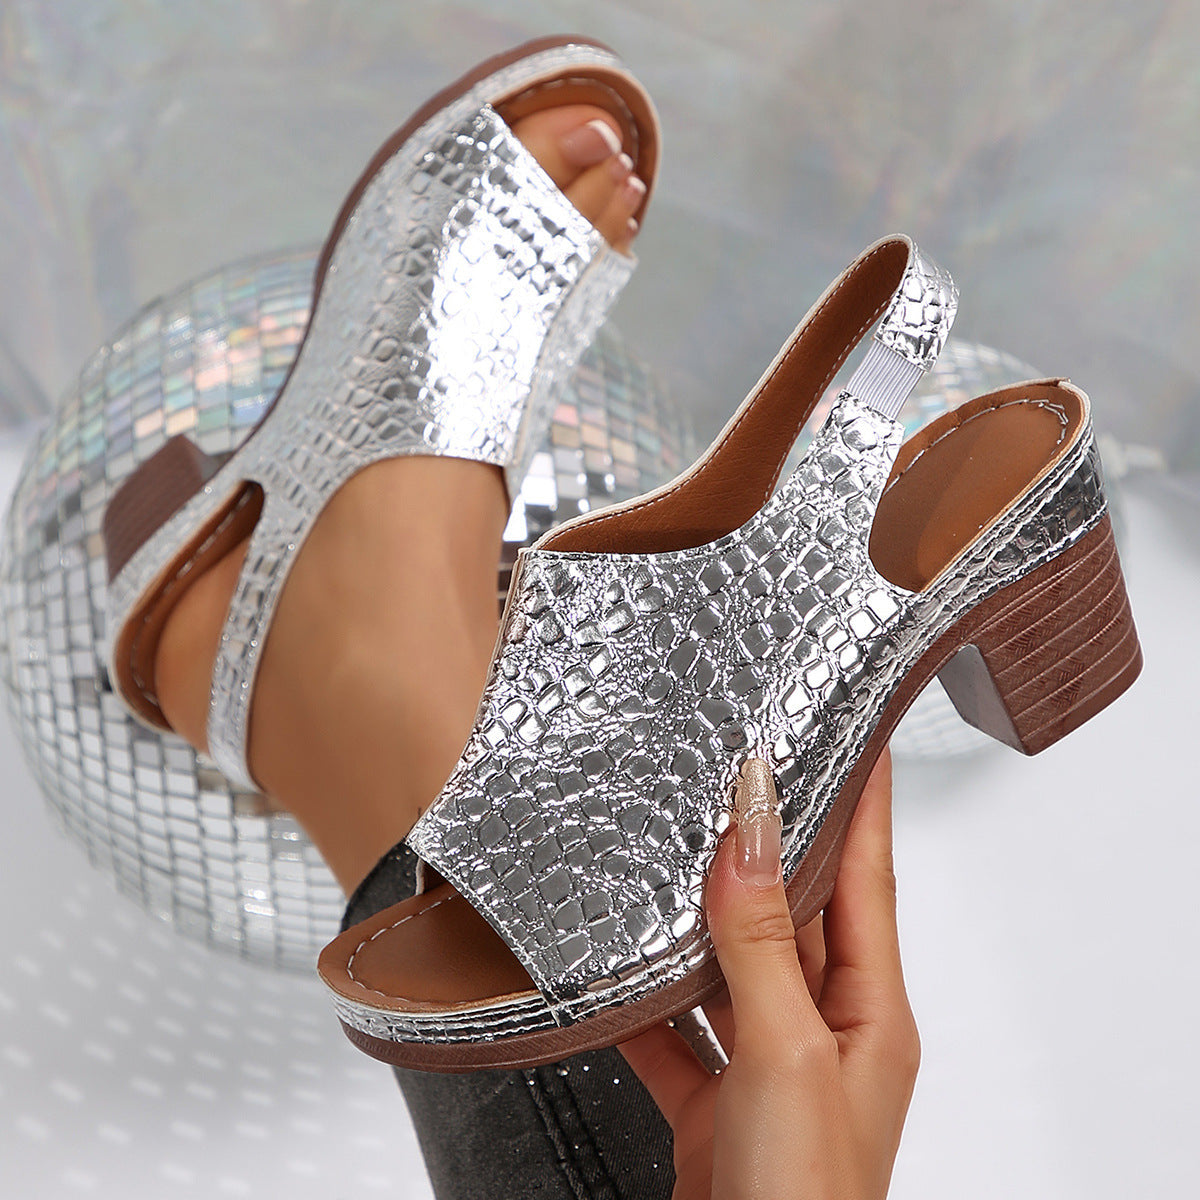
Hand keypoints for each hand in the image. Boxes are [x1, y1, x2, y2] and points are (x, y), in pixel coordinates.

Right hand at [620, 749, 917, 1198]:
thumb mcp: (786, 1057)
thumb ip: (764, 944)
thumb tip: (751, 835)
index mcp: (869, 1012)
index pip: (868, 875)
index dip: (862, 797)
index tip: (855, 728)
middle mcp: (824, 1031)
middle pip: (796, 911)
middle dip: (769, 841)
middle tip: (742, 772)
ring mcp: (768, 1067)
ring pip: (730, 964)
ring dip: (699, 916)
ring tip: (672, 850)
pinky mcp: (714, 1104)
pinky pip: (677, 1030)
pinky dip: (645, 1000)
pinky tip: (612, 971)